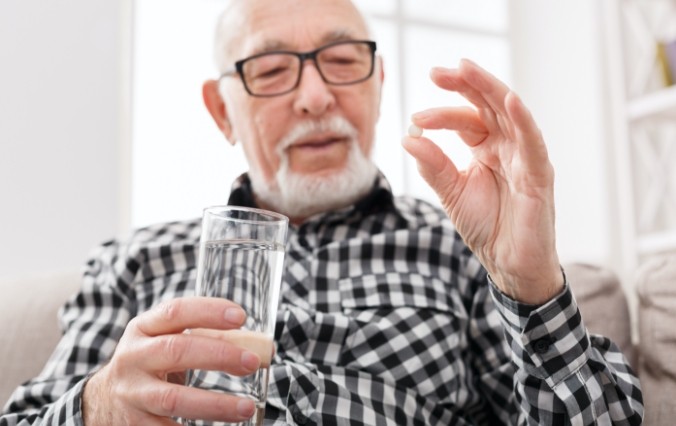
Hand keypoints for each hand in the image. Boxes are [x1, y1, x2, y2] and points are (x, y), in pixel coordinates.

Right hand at [82, 297, 261, 424]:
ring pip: (173, 398)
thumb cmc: (151, 362)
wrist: (103, 399)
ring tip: (246, 408)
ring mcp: (132, 394)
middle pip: (176, 351)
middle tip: (252, 362)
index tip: (240, 316)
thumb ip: (207, 338)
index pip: (175, 311)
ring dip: (214, 404)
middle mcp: (133, 358)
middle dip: (219, 355)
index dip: (208, 311)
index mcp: (143, 328)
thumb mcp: (166, 340)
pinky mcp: (135, 425)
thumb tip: (260, 347)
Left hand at [402, 59, 562, 304]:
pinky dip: (523, 120)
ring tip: (466, 70)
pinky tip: (509, 100)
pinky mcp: (539, 175)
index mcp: (486, 149)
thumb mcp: (452, 193)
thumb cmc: (486, 227)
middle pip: (488, 105)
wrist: (508, 265)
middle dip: (465, 85)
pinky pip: (533, 142)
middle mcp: (508, 147)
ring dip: (489, 89)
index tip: (415, 119)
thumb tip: (408, 137)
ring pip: (510, 114)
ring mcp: (525, 158)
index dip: (441, 115)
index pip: (466, 120)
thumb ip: (434, 166)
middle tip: (437, 72)